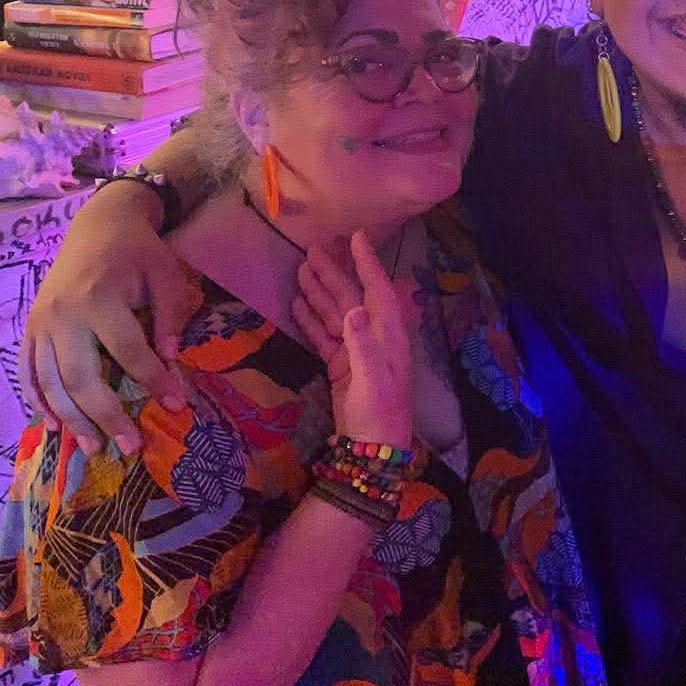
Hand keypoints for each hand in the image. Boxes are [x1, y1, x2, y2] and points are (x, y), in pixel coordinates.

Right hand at [21, 183, 189, 455]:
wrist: (98, 224)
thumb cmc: (138, 251)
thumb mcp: (166, 275)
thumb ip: (169, 318)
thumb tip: (171, 362)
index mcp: (99, 297)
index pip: (129, 351)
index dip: (154, 380)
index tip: (178, 403)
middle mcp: (63, 314)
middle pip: (80, 377)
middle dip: (106, 415)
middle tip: (130, 445)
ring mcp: (40, 323)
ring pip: (49, 382)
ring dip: (71, 420)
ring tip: (95, 448)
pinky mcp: (29, 328)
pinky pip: (27, 373)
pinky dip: (39, 402)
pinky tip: (56, 427)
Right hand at [295, 235, 462, 451]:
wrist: (373, 448)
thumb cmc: (379, 413)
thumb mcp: (372, 380)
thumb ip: (361, 345)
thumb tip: (352, 310)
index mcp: (388, 335)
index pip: (378, 290)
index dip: (368, 263)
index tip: (357, 237)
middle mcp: (373, 336)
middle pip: (352, 297)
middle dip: (334, 272)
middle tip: (312, 248)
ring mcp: (356, 350)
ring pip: (335, 313)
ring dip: (319, 291)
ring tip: (300, 268)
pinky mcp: (341, 365)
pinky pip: (324, 335)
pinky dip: (311, 319)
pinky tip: (297, 303)